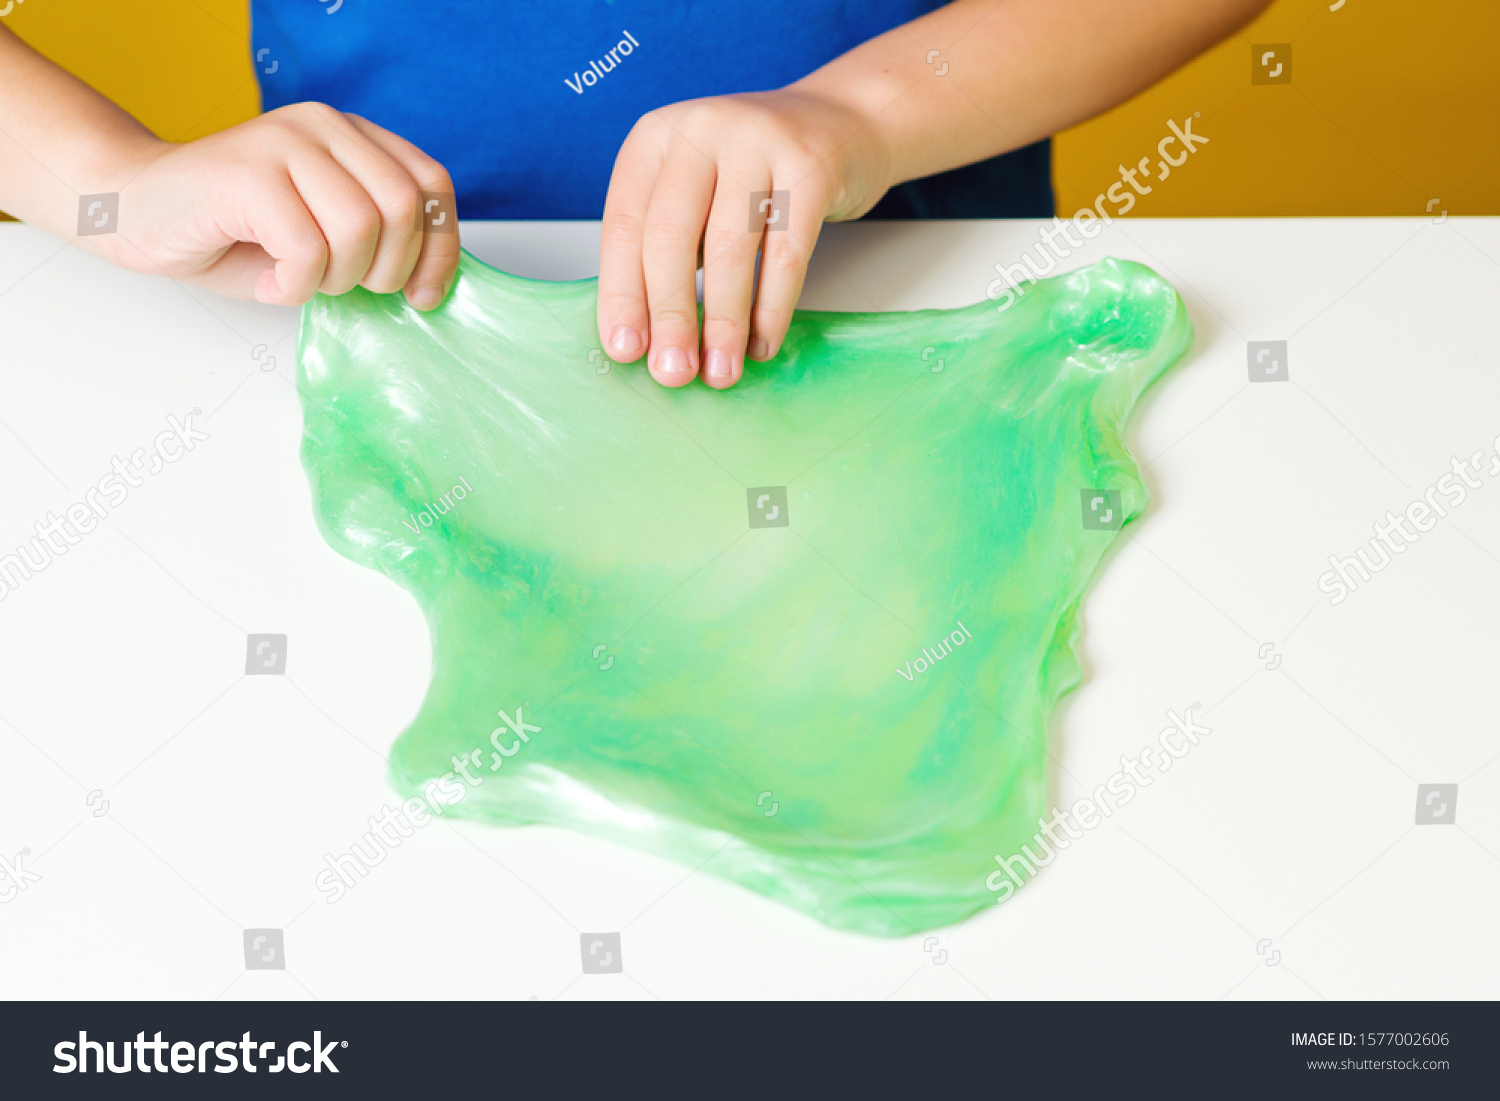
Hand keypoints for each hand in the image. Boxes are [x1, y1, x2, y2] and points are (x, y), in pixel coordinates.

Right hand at [104, 103, 460, 309]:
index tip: (424, 294)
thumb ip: (376, 238)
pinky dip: (294, 286)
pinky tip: (270, 279)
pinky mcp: (250, 174)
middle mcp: (322, 126)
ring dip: (335, 279)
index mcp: (350, 136)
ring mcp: (284, 144)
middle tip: (341, 285)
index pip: (429, 184)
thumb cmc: (231, 231)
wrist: (135, 210)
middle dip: (384, 270)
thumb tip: (430, 279)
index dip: (439, 247)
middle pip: (401, 209)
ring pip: (359, 230)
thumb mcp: (322, 233)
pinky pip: (308, 250)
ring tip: (298, 277)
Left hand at [596, 88, 889, 388]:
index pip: (626, 226)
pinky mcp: (811, 167)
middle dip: (670, 316)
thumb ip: (668, 248)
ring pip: (729, 250)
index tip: (627, 350)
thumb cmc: (755, 173)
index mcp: (655, 138)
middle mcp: (701, 129)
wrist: (843, 122)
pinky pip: (786, 254)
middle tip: (673, 372)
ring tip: (721, 371)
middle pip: (671, 238)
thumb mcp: (696, 191)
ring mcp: (757, 142)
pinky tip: (763, 343)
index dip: (622, 295)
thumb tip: (646, 338)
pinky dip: (772, 309)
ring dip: (723, 323)